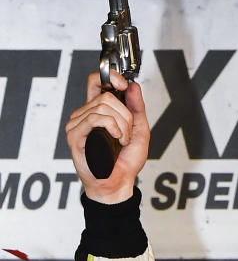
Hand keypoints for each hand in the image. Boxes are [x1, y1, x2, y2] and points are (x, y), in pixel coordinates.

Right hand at [64, 71, 149, 203]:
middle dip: (125, 115)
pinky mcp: (75, 134)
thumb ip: (136, 108)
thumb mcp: (139, 130)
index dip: (110, 77)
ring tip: (122, 140)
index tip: (124, 85)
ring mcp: (78, 123)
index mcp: (98, 111)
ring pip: (103, 106)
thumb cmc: (125, 162)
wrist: (118, 183)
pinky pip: (95, 118)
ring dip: (121, 125)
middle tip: (127, 133)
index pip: (96, 81)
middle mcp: (85, 114)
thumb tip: (133, 86)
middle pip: (106, 95)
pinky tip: (116, 139)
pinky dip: (112, 127)